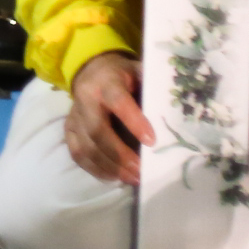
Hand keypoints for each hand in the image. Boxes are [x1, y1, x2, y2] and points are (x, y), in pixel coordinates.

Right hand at [66, 52, 153, 185]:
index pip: (118, 101)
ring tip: (133, 178)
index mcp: (106, 82)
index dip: (133, 121)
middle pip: (97, 130)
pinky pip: (77, 153)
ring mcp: (74, 116)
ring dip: (110, 166)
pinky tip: (114, 177)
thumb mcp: (141, 72)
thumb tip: (179, 113)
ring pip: (86, 146)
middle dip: (119, 154)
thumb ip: (155, 89)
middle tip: (141, 171)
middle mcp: (85, 98)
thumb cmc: (125, 75)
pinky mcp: (69, 129)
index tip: (152, 141)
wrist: (92, 70)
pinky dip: (95, 168)